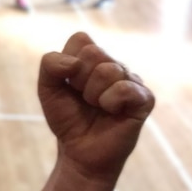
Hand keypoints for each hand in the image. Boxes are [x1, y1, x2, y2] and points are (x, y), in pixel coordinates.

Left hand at [37, 32, 153, 184]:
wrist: (80, 151)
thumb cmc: (67, 118)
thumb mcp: (47, 89)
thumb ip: (50, 65)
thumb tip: (75, 63)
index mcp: (93, 58)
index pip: (82, 38)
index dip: (68, 64)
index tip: (69, 84)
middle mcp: (114, 64)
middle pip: (94, 52)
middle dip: (79, 80)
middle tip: (84, 98)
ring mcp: (132, 80)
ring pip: (108, 70)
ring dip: (93, 95)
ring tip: (97, 107)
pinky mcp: (144, 99)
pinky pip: (125, 89)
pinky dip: (109, 102)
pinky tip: (111, 112)